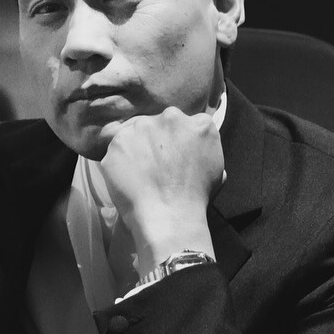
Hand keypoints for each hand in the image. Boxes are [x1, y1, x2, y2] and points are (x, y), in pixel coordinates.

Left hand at [99, 107, 223, 274]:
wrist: (168, 216)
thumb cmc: (196, 198)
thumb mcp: (217, 169)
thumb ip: (205, 149)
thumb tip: (196, 148)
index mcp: (199, 124)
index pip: (186, 124)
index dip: (177, 140)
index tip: (173, 155)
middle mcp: (171, 118)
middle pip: (159, 123)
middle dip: (156, 140)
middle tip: (155, 165)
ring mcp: (142, 127)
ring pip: (135, 132)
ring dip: (136, 147)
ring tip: (138, 173)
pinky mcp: (118, 141)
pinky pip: (115, 147)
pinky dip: (118, 160)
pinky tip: (126, 177)